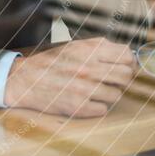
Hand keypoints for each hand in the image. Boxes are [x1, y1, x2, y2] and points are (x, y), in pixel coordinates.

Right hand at [4, 37, 136, 116]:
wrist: (25, 80)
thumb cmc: (52, 63)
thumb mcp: (74, 46)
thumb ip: (100, 46)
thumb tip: (128, 52)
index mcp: (88, 51)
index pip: (127, 56)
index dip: (128, 62)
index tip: (124, 66)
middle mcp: (88, 69)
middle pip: (126, 76)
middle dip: (122, 79)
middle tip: (112, 80)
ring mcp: (85, 89)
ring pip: (116, 95)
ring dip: (109, 94)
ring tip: (96, 90)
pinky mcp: (79, 107)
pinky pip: (103, 109)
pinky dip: (97, 106)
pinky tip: (87, 100)